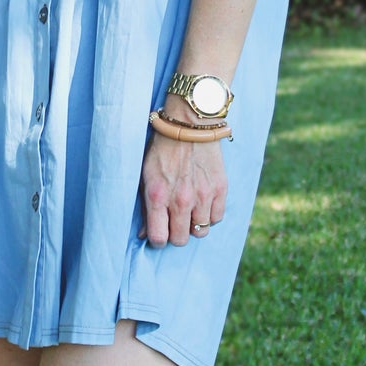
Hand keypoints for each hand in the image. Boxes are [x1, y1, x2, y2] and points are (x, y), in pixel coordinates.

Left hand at [141, 127, 226, 246]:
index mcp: (157, 196)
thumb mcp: (145, 175)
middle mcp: (181, 200)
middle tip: (174, 223)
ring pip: (201, 231)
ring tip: (190, 212)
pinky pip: (217, 218)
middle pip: (181, 239)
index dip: (158, 240)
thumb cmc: (162, 149)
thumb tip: (145, 233)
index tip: (159, 233)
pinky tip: (203, 204)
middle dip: (176, 235)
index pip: (159, 238)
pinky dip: (210, 215)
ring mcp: (203, 196)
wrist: (189, 125)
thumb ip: (145, 205)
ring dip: (194, 225)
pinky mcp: (220, 189)